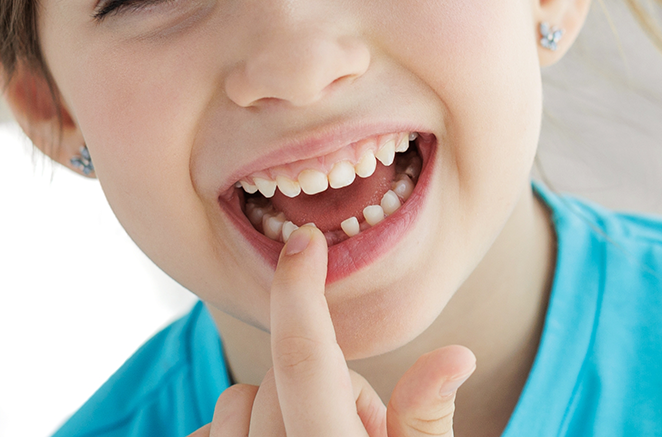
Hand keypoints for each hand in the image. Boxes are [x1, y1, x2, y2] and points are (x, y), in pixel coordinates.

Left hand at [190, 225, 477, 436]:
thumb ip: (426, 417)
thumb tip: (456, 354)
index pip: (307, 361)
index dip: (302, 292)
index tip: (306, 243)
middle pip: (276, 378)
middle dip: (319, 385)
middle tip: (363, 430)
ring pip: (233, 404)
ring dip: (271, 412)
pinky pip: (205, 436)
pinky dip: (235, 433)